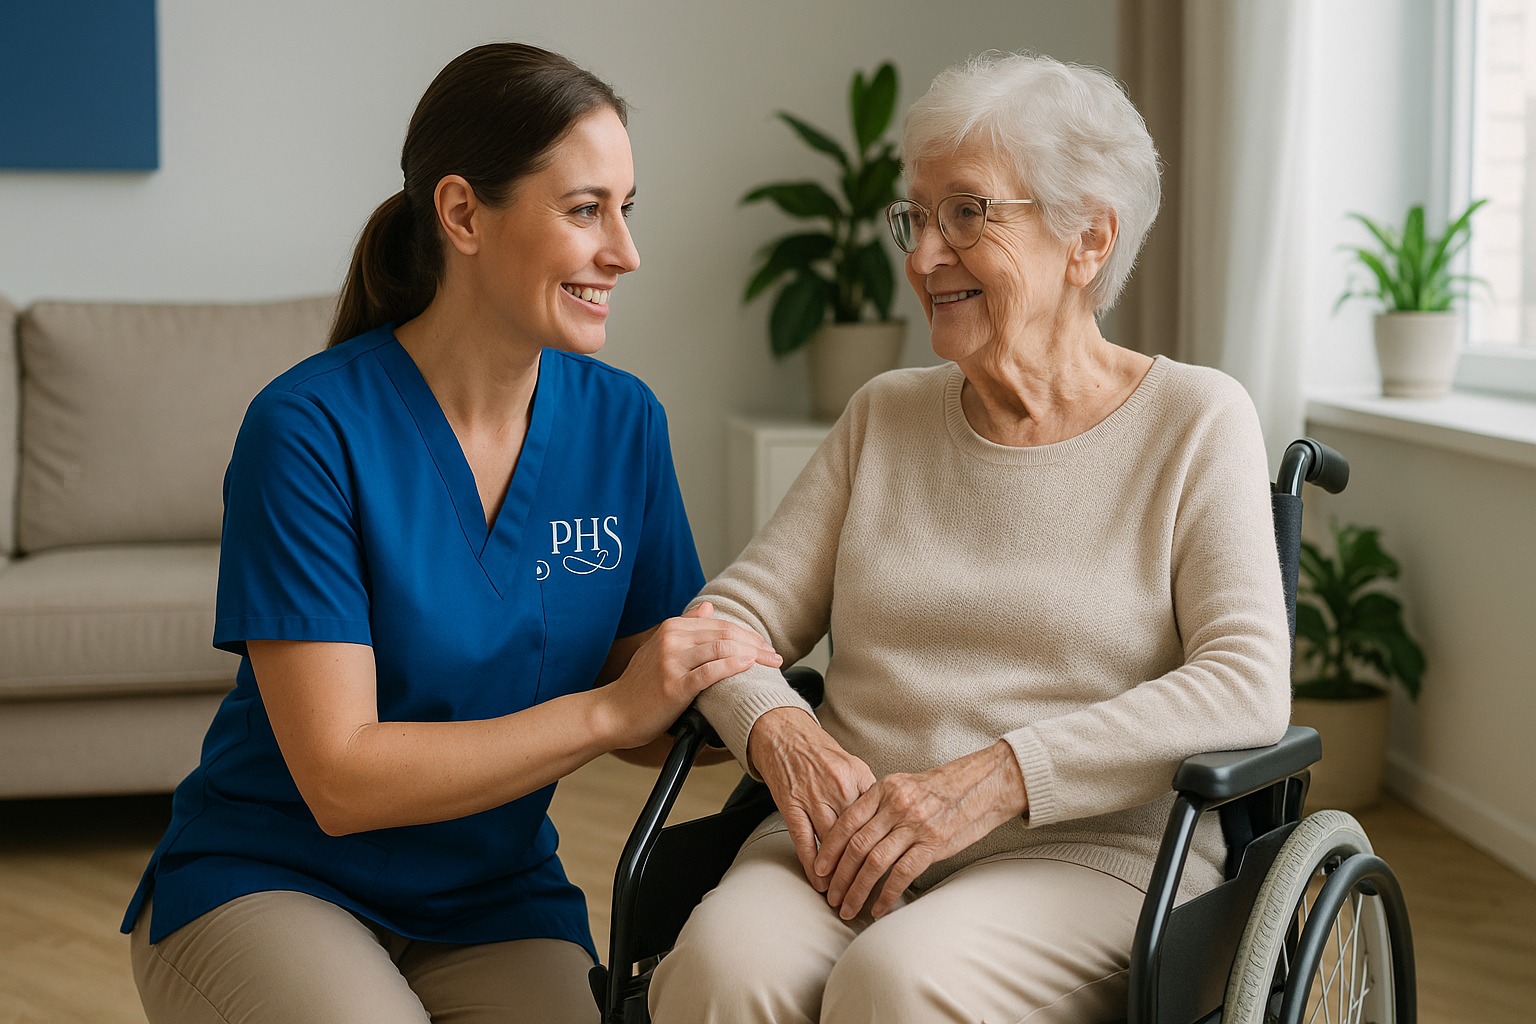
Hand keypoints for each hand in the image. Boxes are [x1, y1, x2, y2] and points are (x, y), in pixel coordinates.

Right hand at [599, 603, 780, 748]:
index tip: (766, 646)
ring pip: (721, 649)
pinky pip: (710, 672)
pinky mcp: (674, 685)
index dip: (748, 634)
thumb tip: (708, 607)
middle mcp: (672, 639)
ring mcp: (671, 662)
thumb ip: (686, 627)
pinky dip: (733, 667)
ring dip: (752, 655)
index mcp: (672, 628)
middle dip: (756, 644)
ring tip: (771, 664)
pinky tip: (748, 667)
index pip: (719, 624)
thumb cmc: (641, 685)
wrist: (614, 712)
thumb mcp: (660, 648)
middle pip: (725, 634)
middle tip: (776, 656)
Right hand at [747, 707, 875, 888]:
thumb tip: (888, 824)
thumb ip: (870, 795)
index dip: (885, 848)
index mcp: (859, 779)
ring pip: (832, 842)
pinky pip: (803, 839)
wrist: (786, 734)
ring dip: (839, 872)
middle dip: (863, 868)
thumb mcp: (855, 766)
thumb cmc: (822, 753)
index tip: (892, 870)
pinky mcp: (791, 804)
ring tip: (845, 895)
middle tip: (869, 893)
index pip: (877, 821)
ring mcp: (813, 797)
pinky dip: (812, 863)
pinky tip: (819, 881)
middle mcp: (838, 789)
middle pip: (857, 836)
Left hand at [815, 740, 1027, 919]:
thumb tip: (856, 831)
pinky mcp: (933, 844)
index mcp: (885, 789)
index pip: (846, 822)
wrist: (984, 783)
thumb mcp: (905, 784)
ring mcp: (915, 825)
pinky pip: (901, 874)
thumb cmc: (944, 787)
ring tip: (847, 908)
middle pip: (856, 846)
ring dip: (857, 889)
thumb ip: (880, 804)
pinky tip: (878, 909)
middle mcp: (896, 806)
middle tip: (830, 896)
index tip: (819, 869)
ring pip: (874, 863)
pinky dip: (886, 895)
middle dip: (838, 876)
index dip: (828, 849)